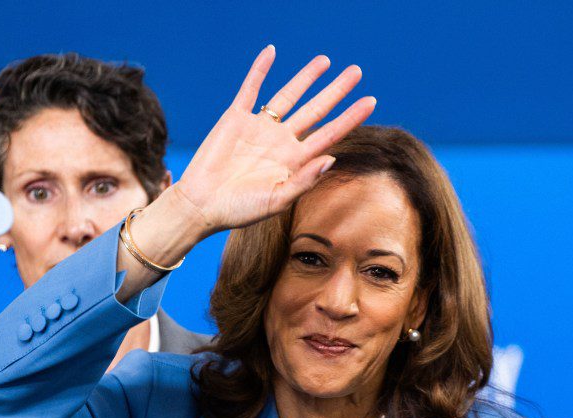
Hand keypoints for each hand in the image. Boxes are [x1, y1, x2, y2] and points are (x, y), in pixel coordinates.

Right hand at [173, 46, 375, 235]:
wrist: (202, 205)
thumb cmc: (239, 210)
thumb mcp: (276, 201)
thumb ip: (303, 181)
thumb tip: (331, 159)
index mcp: (294, 161)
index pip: (329, 134)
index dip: (350, 117)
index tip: (370, 101)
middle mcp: (281, 141)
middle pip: (315, 110)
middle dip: (335, 91)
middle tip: (356, 72)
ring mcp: (259, 128)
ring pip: (288, 96)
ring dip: (306, 78)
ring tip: (325, 61)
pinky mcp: (235, 119)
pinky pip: (250, 89)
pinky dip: (259, 70)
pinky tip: (271, 52)